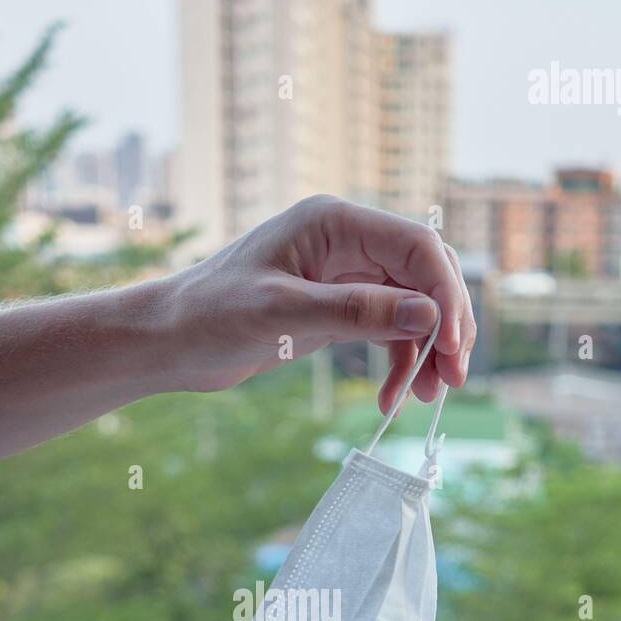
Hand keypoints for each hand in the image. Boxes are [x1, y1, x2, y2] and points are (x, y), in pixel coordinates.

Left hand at [164, 195, 475, 411]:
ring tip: (426, 398)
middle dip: (445, 326)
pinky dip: (398, 362)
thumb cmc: (209, 316)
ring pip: (413, 306)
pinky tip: (393, 398)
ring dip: (426, 350)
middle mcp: (346, 241)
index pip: (418, 247)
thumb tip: (429, 316)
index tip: (452, 349)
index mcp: (334, 222)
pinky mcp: (335, 307)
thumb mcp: (281, 315)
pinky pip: (388, 329)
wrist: (168, 341)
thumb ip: (356, 313)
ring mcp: (343, 274)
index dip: (445, 295)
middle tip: (453, 380)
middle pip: (425, 275)